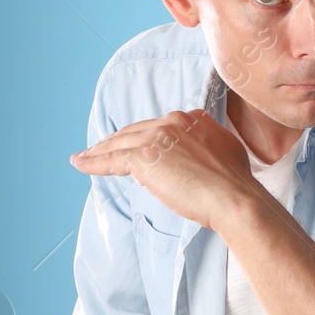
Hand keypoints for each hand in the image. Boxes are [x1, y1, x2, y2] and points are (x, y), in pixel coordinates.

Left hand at [70, 109, 253, 229]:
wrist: (233, 196)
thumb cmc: (234, 182)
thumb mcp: (224, 149)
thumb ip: (206, 143)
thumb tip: (190, 154)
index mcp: (192, 119)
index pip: (158, 127)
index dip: (144, 137)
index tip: (136, 146)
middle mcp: (173, 122)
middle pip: (135, 131)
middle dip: (117, 140)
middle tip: (102, 148)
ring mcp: (156, 137)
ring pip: (119, 142)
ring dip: (99, 150)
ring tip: (85, 156)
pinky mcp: (142, 156)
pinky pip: (111, 159)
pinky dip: (93, 162)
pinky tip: (80, 163)